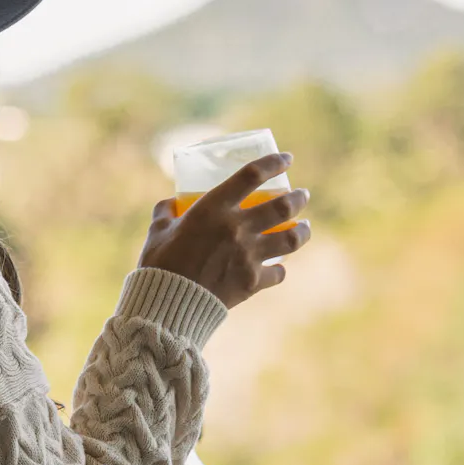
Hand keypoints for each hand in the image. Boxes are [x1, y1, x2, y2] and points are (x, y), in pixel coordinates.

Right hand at [139, 152, 310, 308]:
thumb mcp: (157, 230)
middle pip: (282, 206)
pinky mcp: (252, 282)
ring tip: (305, 226)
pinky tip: (278, 267)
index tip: (287, 159)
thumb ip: (165, 212)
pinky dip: (279, 269)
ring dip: (304, 230)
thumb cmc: (159, 264)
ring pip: (292, 238)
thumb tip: (170, 203)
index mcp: (212, 208)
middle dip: (298, 198)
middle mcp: (236, 228)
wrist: (167, 305)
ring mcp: (248, 255)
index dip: (274, 163)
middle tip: (302, 195)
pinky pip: (277, 273)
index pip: (252, 174)